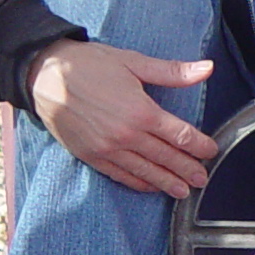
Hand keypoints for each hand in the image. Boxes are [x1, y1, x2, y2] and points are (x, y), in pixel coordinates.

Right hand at [28, 39, 216, 196]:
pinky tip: (150, 187)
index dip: (199, 145)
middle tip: (203, 180)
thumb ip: (172, 72)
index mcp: (141, 111)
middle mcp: (126, 135)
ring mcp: (107, 148)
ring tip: (183, 192)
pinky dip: (138, 182)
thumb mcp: (133, 63)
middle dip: (187, 169)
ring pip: (145, 171)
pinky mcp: (91, 156)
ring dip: (166, 182)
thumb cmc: (89, 65)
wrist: (43, 75)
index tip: (211, 151)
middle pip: (166, 157)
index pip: (180, 135)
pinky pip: (120, 175)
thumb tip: (207, 68)